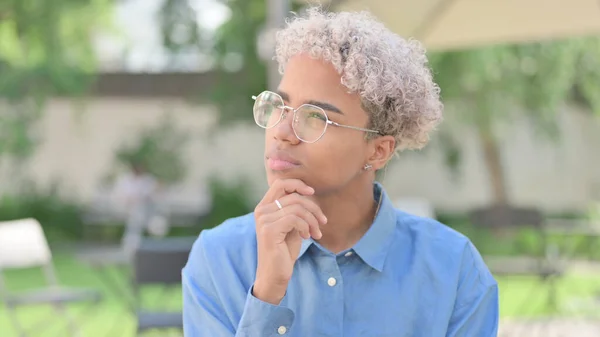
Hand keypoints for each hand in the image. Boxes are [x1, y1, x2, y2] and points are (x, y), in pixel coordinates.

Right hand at [252, 179, 326, 303]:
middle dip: (313, 208)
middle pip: (294, 196)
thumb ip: (295, 210)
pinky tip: (306, 237)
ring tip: (316, 233)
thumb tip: (309, 193)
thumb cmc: (284, 251)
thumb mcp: (292, 226)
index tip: (312, 193)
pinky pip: (295, 219)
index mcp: (265, 207)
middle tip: (322, 222)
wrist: (275, 275)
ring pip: (297, 208)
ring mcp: (263, 220)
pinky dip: (306, 227)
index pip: (280, 183)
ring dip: (312, 220)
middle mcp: (261, 211)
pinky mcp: (269, 230)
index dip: (298, 184)